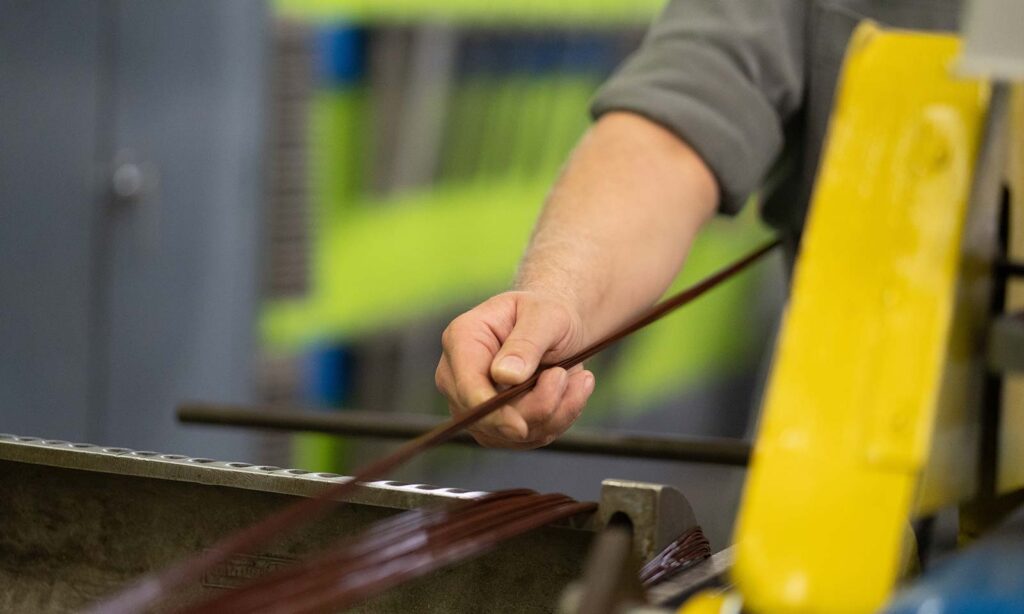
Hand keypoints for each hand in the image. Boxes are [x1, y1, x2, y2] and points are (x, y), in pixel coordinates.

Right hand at [435, 291, 595, 448]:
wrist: (555, 327)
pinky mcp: (496, 425)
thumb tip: (504, 376)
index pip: (466, 386)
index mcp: (461, 339)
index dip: (491, 411)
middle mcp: (458, 376)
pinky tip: (573, 389)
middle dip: (535, 407)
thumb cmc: (545, 314)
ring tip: (574, 377)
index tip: (521, 427)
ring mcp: (474, 404)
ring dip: (554, 412)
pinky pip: (528, 438)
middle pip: (487, 417)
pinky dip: (559, 419)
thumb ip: (525, 344)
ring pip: (511, 434)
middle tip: (565, 375)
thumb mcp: (544, 316)